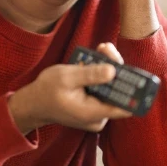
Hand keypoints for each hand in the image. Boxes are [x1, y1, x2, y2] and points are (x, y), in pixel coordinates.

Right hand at [9, 52, 132, 134]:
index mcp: (93, 113)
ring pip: (111, 91)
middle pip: (118, 93)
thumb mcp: (66, 77)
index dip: (133, 89)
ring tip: (101, 50)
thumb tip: (114, 70)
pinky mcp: (92, 109)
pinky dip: (100, 77)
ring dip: (107, 70)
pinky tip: (95, 61)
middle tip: (106, 48)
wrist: (33, 103)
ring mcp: (96, 115)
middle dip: (116, 69)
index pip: (125, 106)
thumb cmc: (46, 90)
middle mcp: (99, 117)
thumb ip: (90, 74)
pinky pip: (103, 92)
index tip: (132, 70)